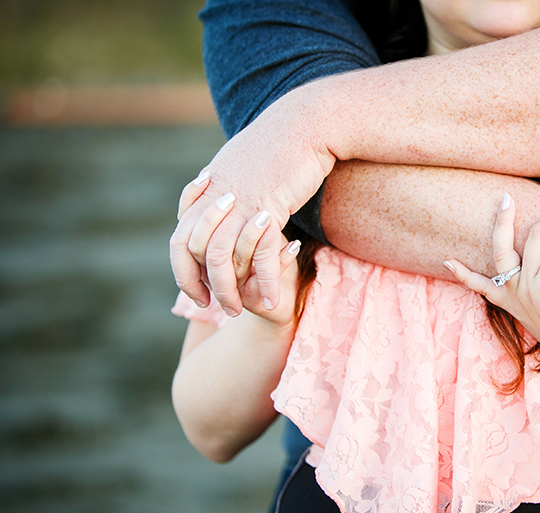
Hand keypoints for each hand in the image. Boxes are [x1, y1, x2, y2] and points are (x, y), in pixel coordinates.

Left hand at [169, 90, 334, 316]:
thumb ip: (223, 184)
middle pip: (198, 253)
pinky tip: (273, 300)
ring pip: (223, 258)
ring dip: (231, 291)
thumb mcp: (240, 161)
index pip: (180, 239)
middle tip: (220, 308)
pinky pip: (260, 254)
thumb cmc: (280, 143)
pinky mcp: (270, 208)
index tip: (195, 292)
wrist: (306, 122)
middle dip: (205, 287)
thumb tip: (214, 195)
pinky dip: (265, 282)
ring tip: (240, 310)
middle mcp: (217, 198)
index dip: (182, 271)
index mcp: (207, 189)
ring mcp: (242, 203)